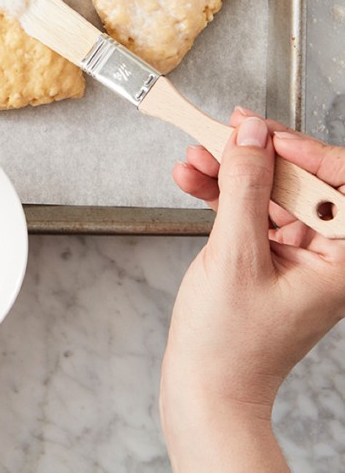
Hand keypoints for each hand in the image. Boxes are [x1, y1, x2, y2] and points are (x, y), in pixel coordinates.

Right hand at [162, 108, 344, 471]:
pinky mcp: (266, 257)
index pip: (344, 188)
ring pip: (270, 192)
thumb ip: (244, 189)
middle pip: (302, 183)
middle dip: (258, 156)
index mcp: (342, 263)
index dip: (310, 153)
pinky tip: (192, 179)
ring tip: (195, 156)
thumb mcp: (235, 255)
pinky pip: (248, 210)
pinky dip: (219, 193)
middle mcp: (327, 257)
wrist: (206, 388)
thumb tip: (251, 138)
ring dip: (230, 171)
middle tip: (224, 133)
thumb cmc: (230, 344)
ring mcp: (296, 257)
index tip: (266, 134)